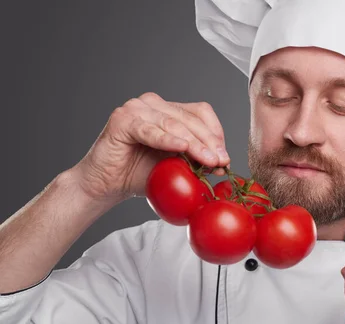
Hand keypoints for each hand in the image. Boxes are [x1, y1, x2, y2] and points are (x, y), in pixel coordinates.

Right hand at [71, 92, 229, 202]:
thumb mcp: (176, 167)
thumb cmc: (140, 175)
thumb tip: (223, 162)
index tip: (225, 158)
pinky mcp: (122, 120)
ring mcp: (136, 108)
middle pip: (190, 118)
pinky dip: (167, 140)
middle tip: (221, 161)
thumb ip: (197, 160)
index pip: (201, 113)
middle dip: (210, 142)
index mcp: (168, 110)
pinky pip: (150, 130)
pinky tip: (182, 148)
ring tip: (209, 161)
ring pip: (174, 124)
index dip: (216, 134)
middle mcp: (153, 104)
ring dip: (195, 144)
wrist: (106, 186)